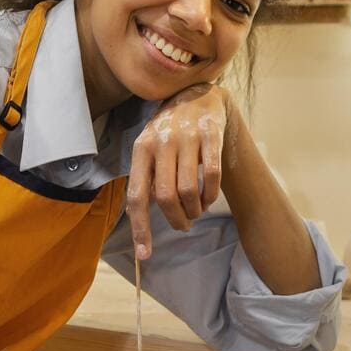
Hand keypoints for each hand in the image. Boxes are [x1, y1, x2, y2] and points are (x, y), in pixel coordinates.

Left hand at [127, 83, 229, 259]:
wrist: (197, 95)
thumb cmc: (169, 133)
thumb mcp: (149, 150)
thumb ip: (145, 180)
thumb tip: (137, 220)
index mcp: (141, 148)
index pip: (137, 195)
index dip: (140, 228)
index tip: (145, 255)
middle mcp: (162, 141)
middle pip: (166, 197)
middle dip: (176, 220)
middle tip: (183, 225)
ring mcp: (187, 136)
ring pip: (189, 190)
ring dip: (195, 210)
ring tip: (196, 211)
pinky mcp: (211, 133)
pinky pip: (212, 175)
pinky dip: (211, 195)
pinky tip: (209, 198)